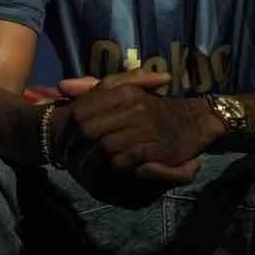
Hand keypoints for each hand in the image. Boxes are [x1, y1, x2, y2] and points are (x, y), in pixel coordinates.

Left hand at [56, 72, 207, 181]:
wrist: (192, 122)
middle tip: (70, 157)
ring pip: (103, 147)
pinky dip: (112, 167)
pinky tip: (110, 168)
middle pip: (88, 130)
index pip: (80, 110)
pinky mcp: (152, 148)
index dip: (68, 128)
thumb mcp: (125, 90)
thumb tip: (61, 86)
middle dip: (77, 146)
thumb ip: (92, 87)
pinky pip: (122, 160)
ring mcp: (143, 127)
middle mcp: (132, 106)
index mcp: (122, 91)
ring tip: (87, 165)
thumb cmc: (153, 108)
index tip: (65, 139)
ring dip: (93, 158)